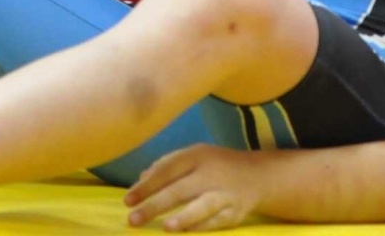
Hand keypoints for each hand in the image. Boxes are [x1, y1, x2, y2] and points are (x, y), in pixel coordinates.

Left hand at [125, 144, 262, 231]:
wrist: (257, 175)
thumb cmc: (216, 166)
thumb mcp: (194, 156)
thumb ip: (167, 164)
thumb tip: (141, 180)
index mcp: (198, 156)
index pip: (168, 169)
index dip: (147, 185)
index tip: (127, 200)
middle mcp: (211, 173)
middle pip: (181, 189)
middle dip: (156, 205)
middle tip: (133, 219)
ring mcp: (225, 194)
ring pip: (204, 206)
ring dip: (185, 217)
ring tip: (166, 227)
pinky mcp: (236, 213)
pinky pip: (217, 222)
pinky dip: (202, 228)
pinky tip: (186, 233)